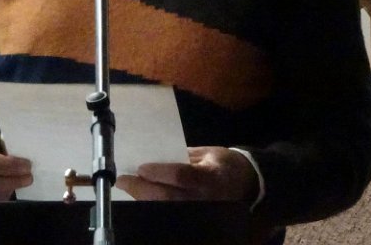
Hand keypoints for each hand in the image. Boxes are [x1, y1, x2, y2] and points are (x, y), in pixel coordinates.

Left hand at [116, 146, 258, 202]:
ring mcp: (201, 211)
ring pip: (167, 208)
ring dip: (144, 199)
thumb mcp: (207, 152)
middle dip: (143, 189)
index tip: (141, 167)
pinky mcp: (197, 219)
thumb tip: (155, 156)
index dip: (159, 172)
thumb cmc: (224, 162)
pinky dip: (155, 205)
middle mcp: (206, 197)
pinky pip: (172, 212)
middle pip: (169, 196)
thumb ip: (183, 156)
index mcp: (210, 176)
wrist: (247, 183)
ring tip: (128, 188)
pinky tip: (142, 197)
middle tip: (123, 180)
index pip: (181, 175)